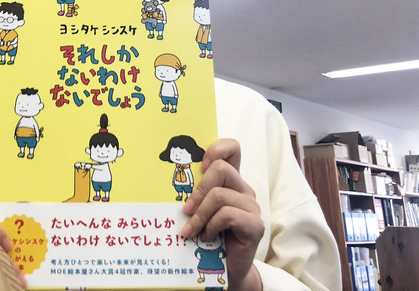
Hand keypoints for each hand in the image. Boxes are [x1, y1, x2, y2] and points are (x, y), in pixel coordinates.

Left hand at [181, 139, 263, 290]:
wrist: (226, 270)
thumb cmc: (208, 236)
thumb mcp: (198, 209)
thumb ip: (192, 193)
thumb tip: (162, 180)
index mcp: (230, 181)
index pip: (232, 148)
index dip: (216, 149)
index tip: (200, 167)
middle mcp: (243, 189)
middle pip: (220, 169)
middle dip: (198, 190)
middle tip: (186, 210)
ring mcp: (252, 206)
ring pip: (219, 195)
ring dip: (200, 215)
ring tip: (192, 230)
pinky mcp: (255, 225)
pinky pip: (227, 215)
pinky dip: (211, 226)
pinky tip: (208, 237)